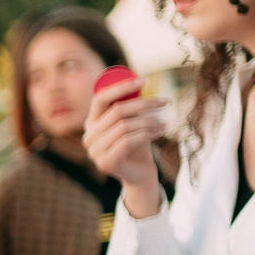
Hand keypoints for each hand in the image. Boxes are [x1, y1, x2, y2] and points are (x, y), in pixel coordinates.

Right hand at [82, 79, 168, 214]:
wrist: (141, 174)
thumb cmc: (138, 145)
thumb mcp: (133, 122)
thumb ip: (130, 107)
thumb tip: (138, 82)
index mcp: (92, 123)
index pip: (100, 98)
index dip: (122, 87)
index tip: (146, 80)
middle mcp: (89, 136)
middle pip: (117, 111)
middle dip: (144, 104)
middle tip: (165, 102)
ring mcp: (94, 151)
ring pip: (124, 126)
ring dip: (149, 121)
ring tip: (165, 123)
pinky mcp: (106, 162)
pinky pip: (127, 141)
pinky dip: (146, 134)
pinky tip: (159, 132)